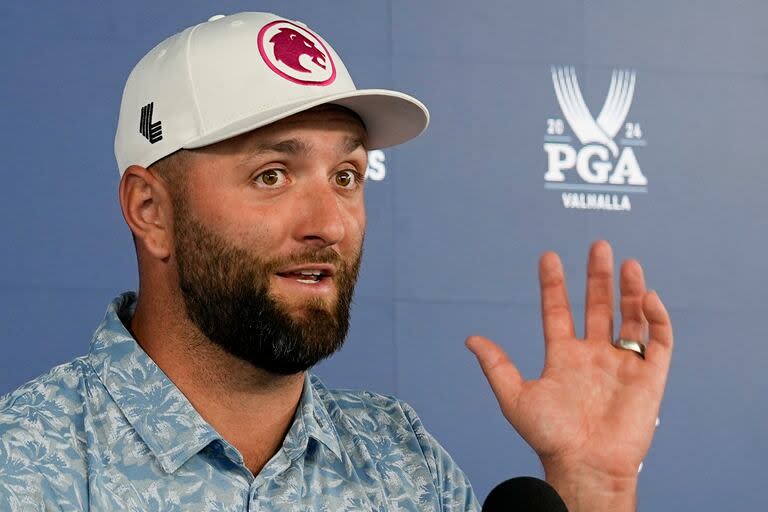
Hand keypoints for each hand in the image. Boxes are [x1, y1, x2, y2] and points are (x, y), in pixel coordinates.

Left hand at [466, 241, 672, 510]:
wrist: (585, 465)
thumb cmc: (550, 437)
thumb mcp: (515, 397)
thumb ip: (497, 365)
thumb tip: (470, 338)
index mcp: (563, 357)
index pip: (558, 311)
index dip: (554, 285)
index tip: (548, 257)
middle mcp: (593, 355)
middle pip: (598, 306)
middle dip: (598, 277)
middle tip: (599, 246)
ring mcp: (622, 363)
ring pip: (630, 317)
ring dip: (630, 290)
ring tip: (627, 263)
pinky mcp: (650, 376)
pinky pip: (659, 341)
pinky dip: (656, 318)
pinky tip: (647, 297)